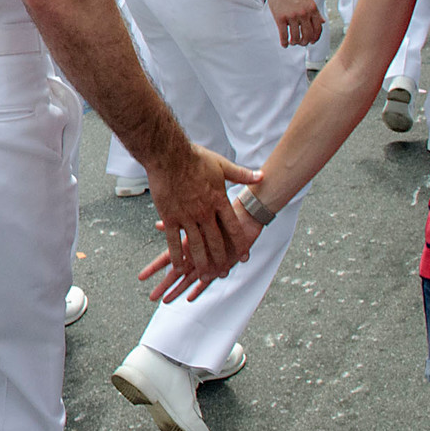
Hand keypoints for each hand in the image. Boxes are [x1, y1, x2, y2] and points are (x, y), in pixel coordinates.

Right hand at [135, 143, 261, 286]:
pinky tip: (179, 266)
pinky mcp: (170, 217)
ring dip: (202, 262)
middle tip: (224, 272)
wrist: (168, 154)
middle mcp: (204, 212)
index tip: (245, 256)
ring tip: (205, 276)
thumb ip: (242, 174)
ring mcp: (187, 216)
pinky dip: (177, 255)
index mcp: (218, 201)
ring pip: (197, 245)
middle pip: (216, 242)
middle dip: (221, 259)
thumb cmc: (194, 157)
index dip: (240, 244)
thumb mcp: (222, 165)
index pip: (233, 228)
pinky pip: (174, 241)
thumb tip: (261, 176)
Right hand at [264, 0, 323, 47]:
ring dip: (295, 42)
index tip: (312, 41)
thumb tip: (322, 21)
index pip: (318, 28)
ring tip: (292, 42)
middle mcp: (304, 13)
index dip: (315, 37)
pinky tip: (284, 44)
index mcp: (312, 8)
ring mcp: (292, 16)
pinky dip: (284, 42)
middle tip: (302, 43)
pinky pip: (284, 34)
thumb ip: (315, 10)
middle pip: (307, 34)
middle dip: (305, 42)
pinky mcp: (280, 17)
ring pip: (296, 37)